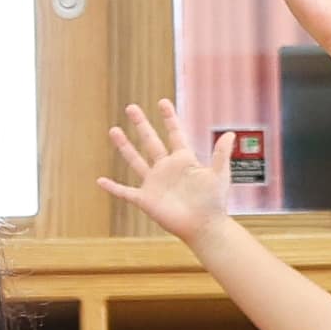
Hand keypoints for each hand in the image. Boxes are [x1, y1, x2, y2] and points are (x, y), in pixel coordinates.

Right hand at [99, 98, 231, 242]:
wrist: (205, 227)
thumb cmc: (214, 203)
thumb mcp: (219, 175)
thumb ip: (221, 154)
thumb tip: (230, 133)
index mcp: (184, 160)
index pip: (175, 134)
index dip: (169, 118)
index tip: (163, 102)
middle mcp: (166, 168)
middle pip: (150, 141)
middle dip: (141, 124)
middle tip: (131, 107)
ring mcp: (154, 183)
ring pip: (135, 160)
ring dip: (124, 146)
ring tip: (113, 130)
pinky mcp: (145, 199)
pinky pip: (125, 192)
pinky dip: (112, 187)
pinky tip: (100, 181)